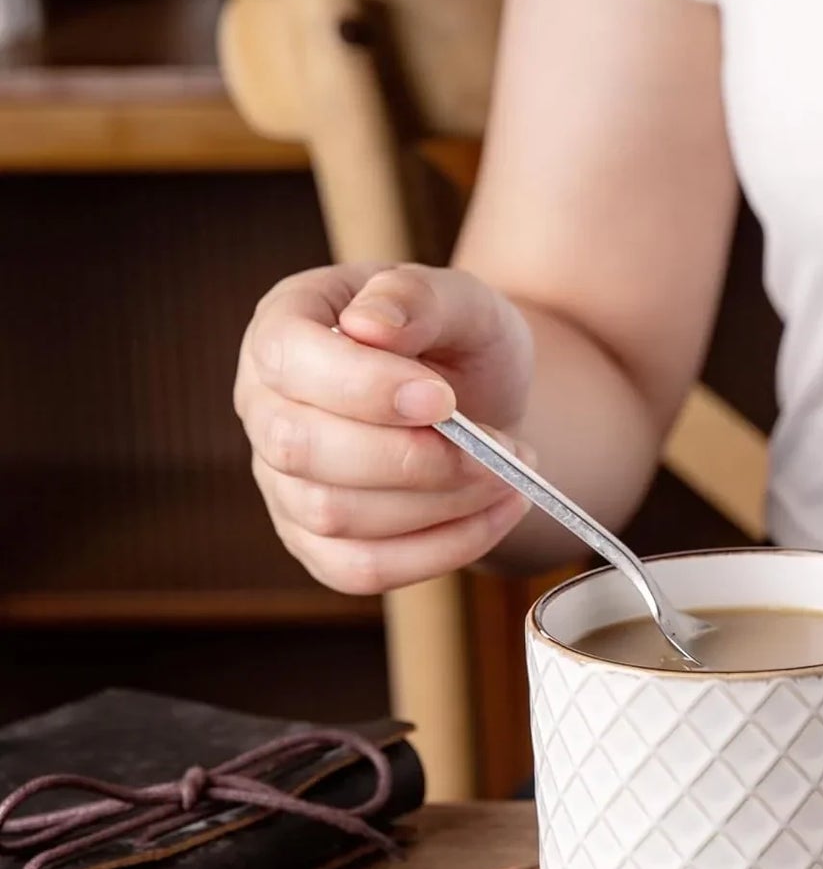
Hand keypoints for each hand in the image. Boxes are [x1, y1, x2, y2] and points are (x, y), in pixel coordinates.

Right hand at [235, 263, 534, 593]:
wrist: (481, 402)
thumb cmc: (459, 341)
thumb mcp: (460, 300)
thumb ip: (418, 299)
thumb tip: (368, 325)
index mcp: (283, 326)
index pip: (289, 359)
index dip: (364, 387)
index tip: (445, 399)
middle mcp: (265, 406)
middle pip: (302, 449)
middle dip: (414, 458)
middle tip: (502, 450)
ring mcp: (283, 482)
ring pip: (335, 516)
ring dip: (440, 504)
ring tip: (511, 476)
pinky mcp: (317, 543)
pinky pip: (362, 569)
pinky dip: (440, 550)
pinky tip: (496, 515)